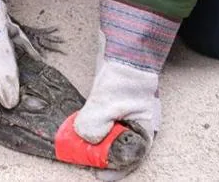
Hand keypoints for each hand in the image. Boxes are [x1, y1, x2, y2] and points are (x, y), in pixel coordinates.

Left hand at [70, 0, 179, 178]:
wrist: (125, 49)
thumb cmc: (126, 76)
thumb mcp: (108, 102)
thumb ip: (96, 123)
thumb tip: (84, 138)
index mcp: (144, 130)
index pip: (131, 158)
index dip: (114, 169)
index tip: (97, 175)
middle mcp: (135, 126)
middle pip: (118, 150)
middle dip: (99, 157)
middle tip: (80, 160)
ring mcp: (123, 116)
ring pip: (108, 137)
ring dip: (93, 143)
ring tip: (75, 146)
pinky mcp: (111, 106)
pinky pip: (100, 124)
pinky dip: (90, 128)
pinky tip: (77, 128)